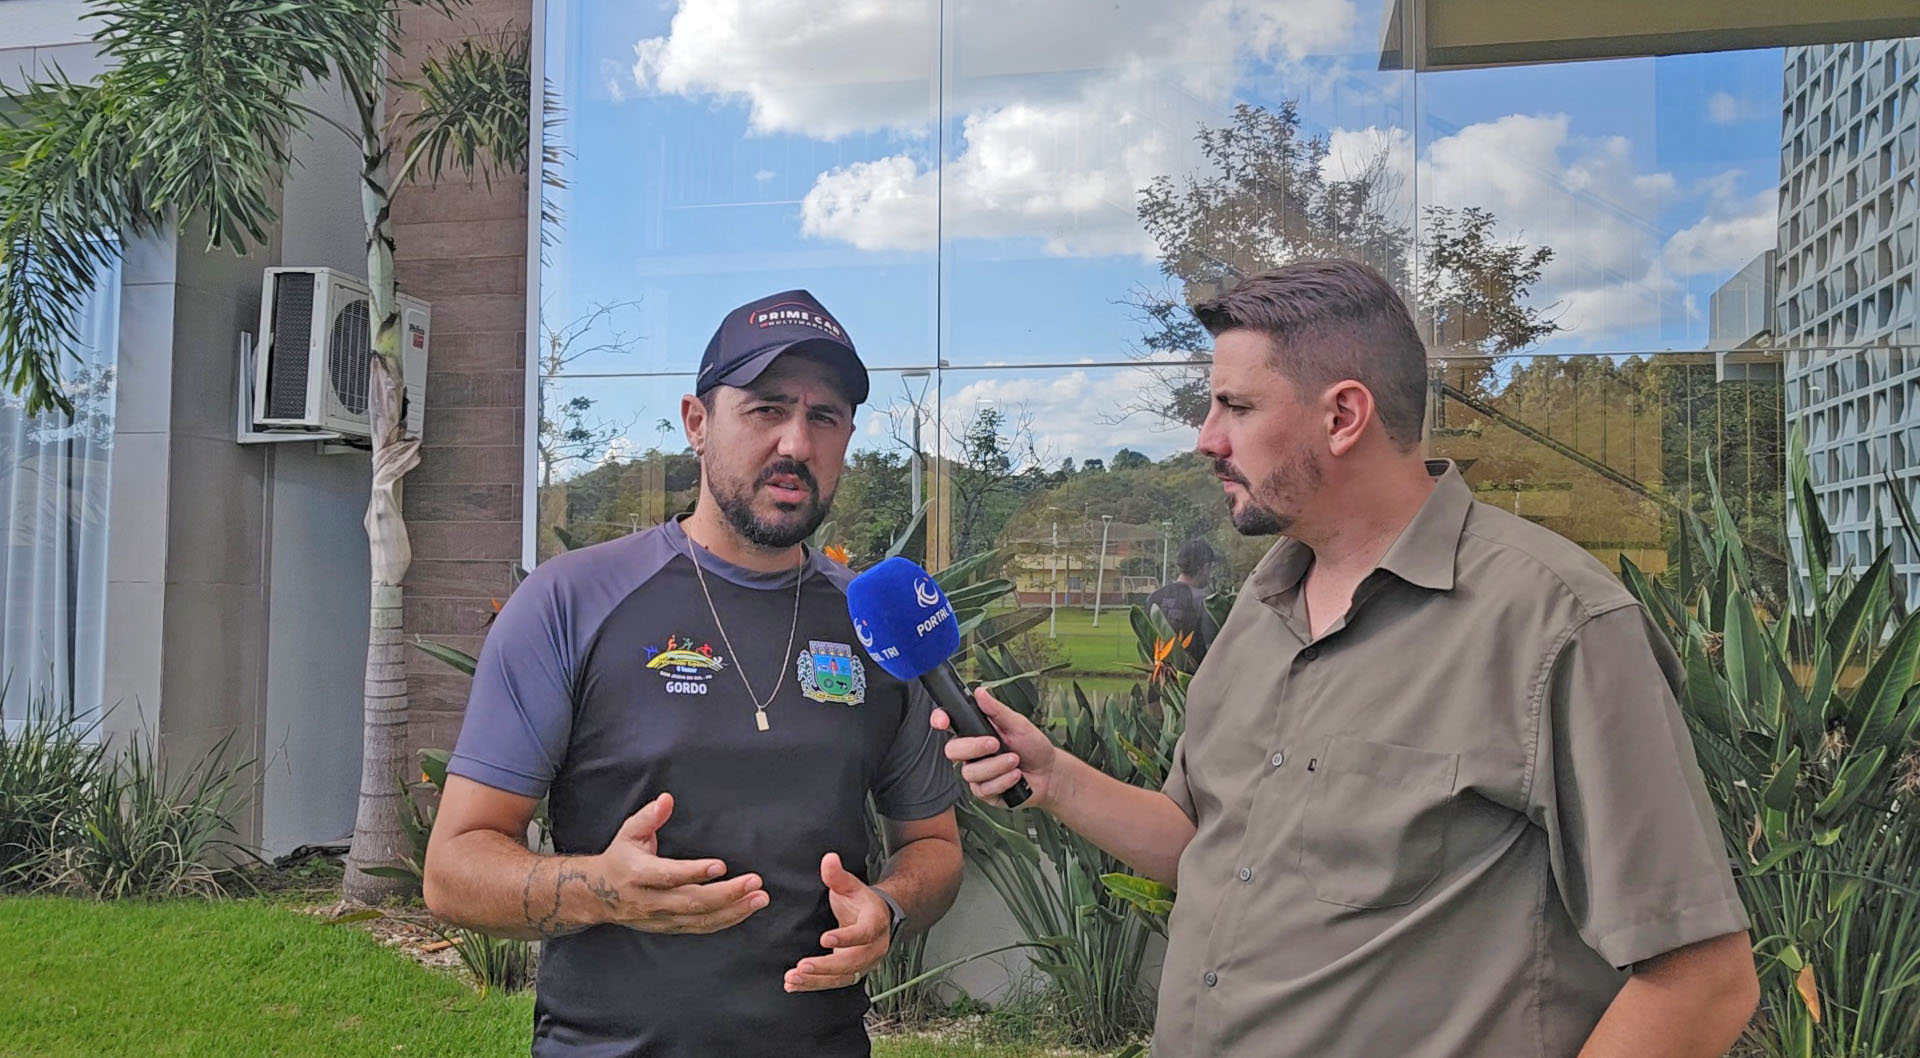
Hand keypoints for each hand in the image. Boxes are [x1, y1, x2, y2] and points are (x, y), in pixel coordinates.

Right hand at [593, 793, 767, 933]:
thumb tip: (666, 799)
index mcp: (639, 875)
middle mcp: (651, 901)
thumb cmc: (620, 859)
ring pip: (701, 919)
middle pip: (692, 902)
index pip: (670, 876)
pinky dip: (727, 920)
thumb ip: (649, 816)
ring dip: (734, 910)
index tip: (721, 865)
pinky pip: (702, 927)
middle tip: (755, 883)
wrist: (600, 896)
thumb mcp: (629, 833)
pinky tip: (746, 909)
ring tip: (759, 898)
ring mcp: (662, 917)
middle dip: (727, 894)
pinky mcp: (671, 926)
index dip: (695, 872)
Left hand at [784, 853, 889, 992]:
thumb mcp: (851, 885)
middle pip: (853, 962)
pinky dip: (814, 985)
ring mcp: (863, 964)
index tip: (824, 939)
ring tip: (793, 978)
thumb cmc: (861, 902)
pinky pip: (834, 983)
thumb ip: (837, 875)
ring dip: (817, 980)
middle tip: (802, 967)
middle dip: (826, 967)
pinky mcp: (851, 973)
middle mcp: (874, 948)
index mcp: (875, 923)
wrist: (876, 918)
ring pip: (842, 977)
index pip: (864, 933)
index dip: (846, 938)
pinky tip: (794, 985)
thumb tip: (829, 859)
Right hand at [933, 687, 1060, 807]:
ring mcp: (977, 773)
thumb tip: (980, 692)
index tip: (942, 721)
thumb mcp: (1018, 724)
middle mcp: (972, 753)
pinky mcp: (984, 792)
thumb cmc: (1034, 747)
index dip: (939, 720)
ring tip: (1015, 761)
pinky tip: (1016, 776)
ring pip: (970, 772)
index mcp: (976, 732)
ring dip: (997, 766)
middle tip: (996, 744)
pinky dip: (1003, 780)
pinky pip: (984, 788)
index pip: (949, 724)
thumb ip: (997, 710)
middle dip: (974, 747)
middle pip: (952, 750)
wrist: (1049, 774)